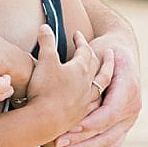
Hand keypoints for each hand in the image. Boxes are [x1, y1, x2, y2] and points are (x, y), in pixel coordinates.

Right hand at [28, 27, 114, 142]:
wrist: (44, 120)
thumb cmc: (45, 88)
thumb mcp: (45, 60)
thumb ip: (46, 42)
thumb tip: (45, 26)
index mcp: (80, 69)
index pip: (85, 51)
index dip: (81, 41)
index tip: (77, 34)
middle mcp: (87, 85)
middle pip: (98, 67)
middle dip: (96, 56)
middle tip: (97, 50)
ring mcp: (86, 101)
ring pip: (100, 87)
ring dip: (102, 78)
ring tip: (103, 75)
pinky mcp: (80, 116)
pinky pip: (94, 104)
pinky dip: (96, 100)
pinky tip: (94, 102)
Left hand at [52, 31, 141, 146]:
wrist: (121, 49)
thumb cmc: (104, 51)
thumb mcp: (96, 55)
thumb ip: (88, 75)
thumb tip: (72, 89)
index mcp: (128, 88)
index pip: (109, 113)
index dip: (89, 123)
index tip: (69, 127)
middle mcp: (133, 106)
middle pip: (108, 131)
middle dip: (82, 140)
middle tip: (60, 144)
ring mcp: (131, 117)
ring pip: (111, 141)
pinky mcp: (126, 124)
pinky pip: (114, 143)